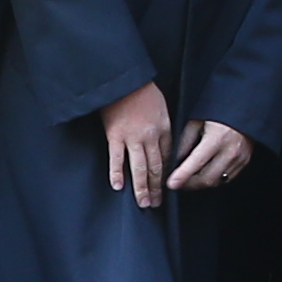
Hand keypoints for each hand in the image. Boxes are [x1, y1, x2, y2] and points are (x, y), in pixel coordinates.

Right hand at [99, 81, 176, 206]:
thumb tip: (160, 140)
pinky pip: (116, 159)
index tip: (166, 187)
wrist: (124, 78)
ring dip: (141, 188)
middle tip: (156, 204)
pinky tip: (118, 187)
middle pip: (155, 167)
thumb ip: (161, 124)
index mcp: (163, 128)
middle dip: (157, 187)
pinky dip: (117, 174)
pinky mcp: (114, 136)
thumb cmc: (141, 87)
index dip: (166, 174)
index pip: (167, 157)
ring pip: (139, 168)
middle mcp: (150, 136)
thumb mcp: (161, 105)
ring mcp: (132, 137)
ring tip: (143, 203)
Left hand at [166, 120, 255, 192]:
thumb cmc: (218, 112)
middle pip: (207, 178)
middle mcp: (230, 151)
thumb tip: (176, 160)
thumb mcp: (197, 121)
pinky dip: (214, 179)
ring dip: (201, 183)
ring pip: (217, 181)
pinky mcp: (244, 162)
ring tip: (191, 178)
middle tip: (179, 182)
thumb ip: (185, 140)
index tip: (172, 184)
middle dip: (190, 184)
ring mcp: (239, 158)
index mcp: (217, 138)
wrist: (244, 110)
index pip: (197, 162)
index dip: (183, 175)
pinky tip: (206, 172)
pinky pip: (226, 178)